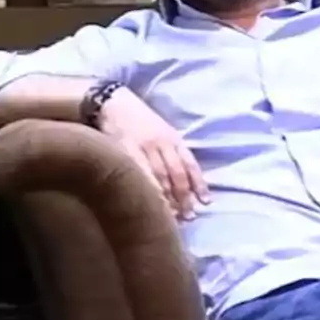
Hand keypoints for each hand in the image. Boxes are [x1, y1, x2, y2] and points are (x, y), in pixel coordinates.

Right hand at [97, 88, 210, 220]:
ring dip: (168, 198)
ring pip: (161, 177)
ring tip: (173, 217)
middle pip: (178, 174)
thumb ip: (172, 151)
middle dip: (185, 197)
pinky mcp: (125, 150)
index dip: (199, 184)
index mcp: (173, 138)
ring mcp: (144, 147)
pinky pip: (140, 173)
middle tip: (189, 216)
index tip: (206, 202)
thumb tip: (185, 177)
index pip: (190, 164)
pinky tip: (151, 203)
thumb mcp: (162, 130)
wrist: (114, 102)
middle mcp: (162, 142)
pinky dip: (148, 189)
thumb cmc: (139, 119)